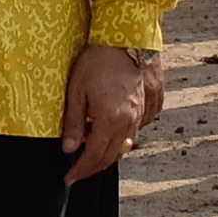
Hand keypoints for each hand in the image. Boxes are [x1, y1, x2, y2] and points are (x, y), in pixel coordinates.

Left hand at [61, 46, 162, 185]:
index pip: (94, 157)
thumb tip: (69, 148)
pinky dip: (122, 137)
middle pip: (112, 155)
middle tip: (78, 171)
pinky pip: (135, 130)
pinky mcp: (148, 104)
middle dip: (94, 166)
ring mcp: (141, 113)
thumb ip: (73, 123)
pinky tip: (109, 130)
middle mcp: (129, 121)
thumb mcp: (77, 91)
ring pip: (125, 144)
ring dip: (108, 152)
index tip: (69, 178)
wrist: (127, 37)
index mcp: (110, 120)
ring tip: (90, 150)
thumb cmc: (98, 60)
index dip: (81, 170)